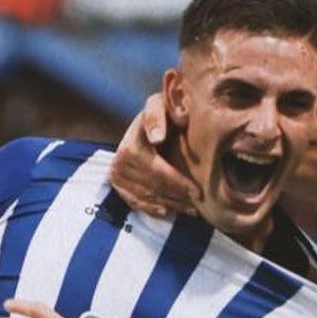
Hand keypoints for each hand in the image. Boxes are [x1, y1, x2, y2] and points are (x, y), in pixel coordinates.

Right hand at [110, 93, 199, 217]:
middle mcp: (120, 163)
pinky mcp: (118, 185)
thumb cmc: (160, 113)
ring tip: (192, 209)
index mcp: (131, 146)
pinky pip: (135, 202)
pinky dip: (152, 209)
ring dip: (171, 204)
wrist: (146, 121)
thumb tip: (156, 139)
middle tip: (200, 203)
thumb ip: (157, 117)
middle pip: (153, 187)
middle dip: (178, 197)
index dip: (178, 183)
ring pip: (147, 197)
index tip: (198, 191)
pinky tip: (168, 212)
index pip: (157, 172)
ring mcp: (117, 175)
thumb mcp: (159, 106)